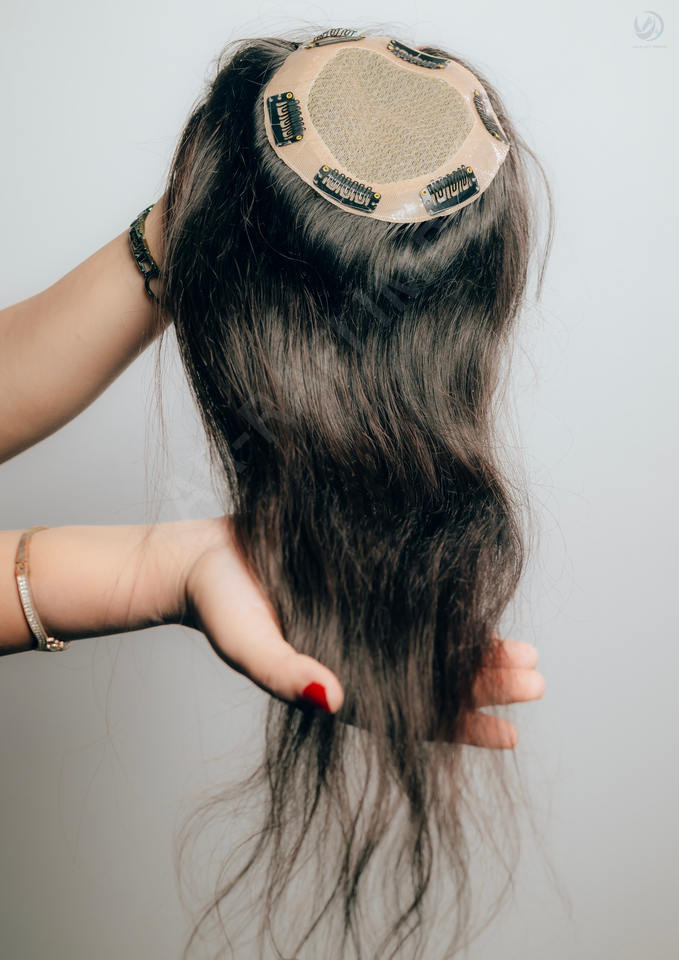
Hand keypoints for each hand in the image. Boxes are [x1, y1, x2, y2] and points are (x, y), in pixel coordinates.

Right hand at [177, 518, 543, 746]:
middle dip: (485, 684)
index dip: (459, 728)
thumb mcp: (248, 643)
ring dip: (479, 650)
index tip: (509, 735)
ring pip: (435, 644)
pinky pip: (420, 602)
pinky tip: (484, 606)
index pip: (409, 717)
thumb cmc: (221, 607)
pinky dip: (453, 608)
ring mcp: (367, 621)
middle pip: (433, 681)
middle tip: (536, 681)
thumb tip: (334, 700)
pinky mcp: (367, 582)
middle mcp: (362, 657)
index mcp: (340, 682)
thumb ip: (285, 673)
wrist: (204, 558)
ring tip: (528, 654)